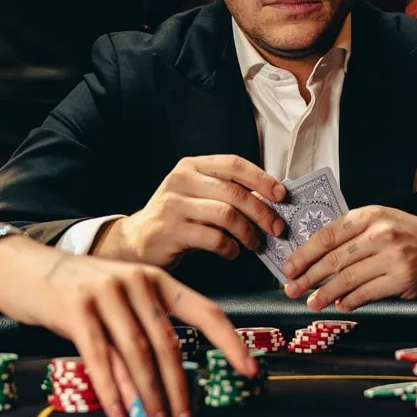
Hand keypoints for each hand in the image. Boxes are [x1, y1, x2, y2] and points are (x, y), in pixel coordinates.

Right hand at [0, 234, 254, 416]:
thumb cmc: (73, 293)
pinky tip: (120, 416)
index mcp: (156, 280)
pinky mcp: (76, 309)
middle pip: (169, 345)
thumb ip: (139, 338)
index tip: (249, 370)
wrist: (20, 267)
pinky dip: (113, 392)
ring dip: (150, 398)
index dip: (230, 342)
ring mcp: (106, 293)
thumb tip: (157, 391)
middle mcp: (136, 282)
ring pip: (137, 355)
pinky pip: (100, 358)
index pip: (205, 310)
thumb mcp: (115, 306)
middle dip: (180, 391)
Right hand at [97, 155, 287, 268]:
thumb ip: (227, 195)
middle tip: (276, 228)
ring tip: (254, 243)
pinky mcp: (170, 230)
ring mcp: (173, 205)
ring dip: (248, 232)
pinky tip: (232, 252)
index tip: (281, 194)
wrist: (136, 242)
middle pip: (234, 192)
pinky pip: (213, 238)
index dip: (261, 178)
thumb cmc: (176, 219)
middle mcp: (181, 180)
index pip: (233, 164)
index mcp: (191, 166)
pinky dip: (230, 248)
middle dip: (262, 212)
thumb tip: (269, 202)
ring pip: (226, 215)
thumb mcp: (198, 197)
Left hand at [281, 206, 416, 310]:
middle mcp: (380, 233)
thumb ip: (353, 234)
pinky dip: (349, 301)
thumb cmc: (414, 236)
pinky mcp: (402, 279)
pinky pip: (366, 293)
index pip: (327, 234)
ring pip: (346, 278)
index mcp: (371, 215)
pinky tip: (340, 305)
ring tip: (311, 302)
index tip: (289, 266)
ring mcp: (392, 257)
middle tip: (291, 287)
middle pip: (333, 258)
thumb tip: (316, 256)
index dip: (304, 253)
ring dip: (324, 293)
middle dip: (307, 276)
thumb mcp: (384, 222)